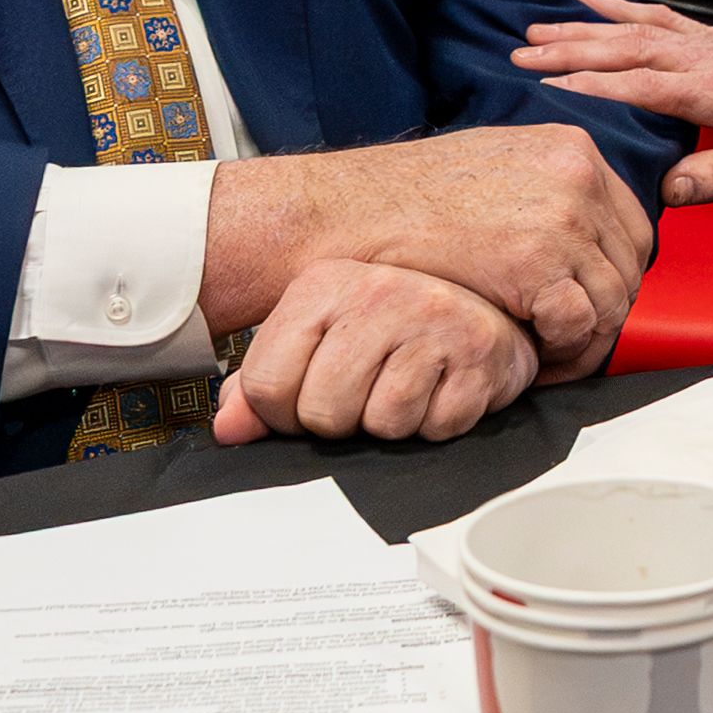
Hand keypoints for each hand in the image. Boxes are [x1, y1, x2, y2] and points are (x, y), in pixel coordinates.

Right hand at [204, 126, 651, 378]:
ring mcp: (563, 215)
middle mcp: (578, 173)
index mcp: (572, 147)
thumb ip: (547, 189)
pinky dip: (563, 352)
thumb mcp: (494, 165)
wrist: (344, 212)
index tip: (580, 307)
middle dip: (605, 312)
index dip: (611, 275)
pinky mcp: (538, 262)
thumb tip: (584, 234)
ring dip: (585, 340)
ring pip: (615, 300)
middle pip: (632, 265)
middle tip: (566, 346)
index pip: (632, 225)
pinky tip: (532, 360)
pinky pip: (582, 324)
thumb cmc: (404, 199)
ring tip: (547, 360)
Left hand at [211, 261, 536, 444]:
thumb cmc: (392, 327)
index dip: (283, 413)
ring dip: (391, 423)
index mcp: (324, 284)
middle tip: (365, 393)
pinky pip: (436, 427)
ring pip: (383, 424)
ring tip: (405, 385)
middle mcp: (377, 292)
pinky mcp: (479, 354)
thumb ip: (264, 383)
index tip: (308, 397)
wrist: (483, 309)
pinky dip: (436, 423)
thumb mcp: (318, 338)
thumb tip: (229, 428)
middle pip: (323, 413)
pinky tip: (439, 388)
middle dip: (341, 422)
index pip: (267, 384)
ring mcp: (433, 319)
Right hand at [513, 0, 712, 204]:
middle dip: (573, 50)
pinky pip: (662, 16)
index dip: (597, 86)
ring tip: (538, 28)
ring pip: (639, 28)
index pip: (648, 86)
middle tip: (522, 53)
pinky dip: (623, 6)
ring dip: (587, 27)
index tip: (549, 86)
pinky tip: (593, 0)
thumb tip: (667, 190)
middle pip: (631, 48)